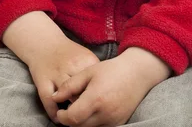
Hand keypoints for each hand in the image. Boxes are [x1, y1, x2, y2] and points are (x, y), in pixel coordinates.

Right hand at [27, 34, 99, 121]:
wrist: (44, 43)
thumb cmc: (68, 53)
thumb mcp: (85, 56)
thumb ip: (95, 72)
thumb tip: (106, 91)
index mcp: (86, 60)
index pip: (96, 83)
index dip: (99, 95)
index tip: (100, 102)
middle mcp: (71, 66)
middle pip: (83, 92)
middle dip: (86, 103)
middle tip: (89, 113)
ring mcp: (56, 74)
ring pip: (67, 98)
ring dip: (72, 111)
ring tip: (75, 117)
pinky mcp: (43, 82)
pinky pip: (50, 103)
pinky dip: (55, 114)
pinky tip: (59, 118)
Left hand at [52, 49, 169, 126]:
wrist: (137, 73)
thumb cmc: (111, 70)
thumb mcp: (89, 72)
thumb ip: (70, 85)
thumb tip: (54, 97)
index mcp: (96, 99)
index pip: (72, 118)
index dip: (63, 117)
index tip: (60, 110)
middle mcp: (105, 114)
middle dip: (71, 120)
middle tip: (70, 108)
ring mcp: (114, 121)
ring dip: (82, 122)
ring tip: (83, 107)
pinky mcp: (120, 123)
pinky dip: (94, 123)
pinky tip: (94, 110)